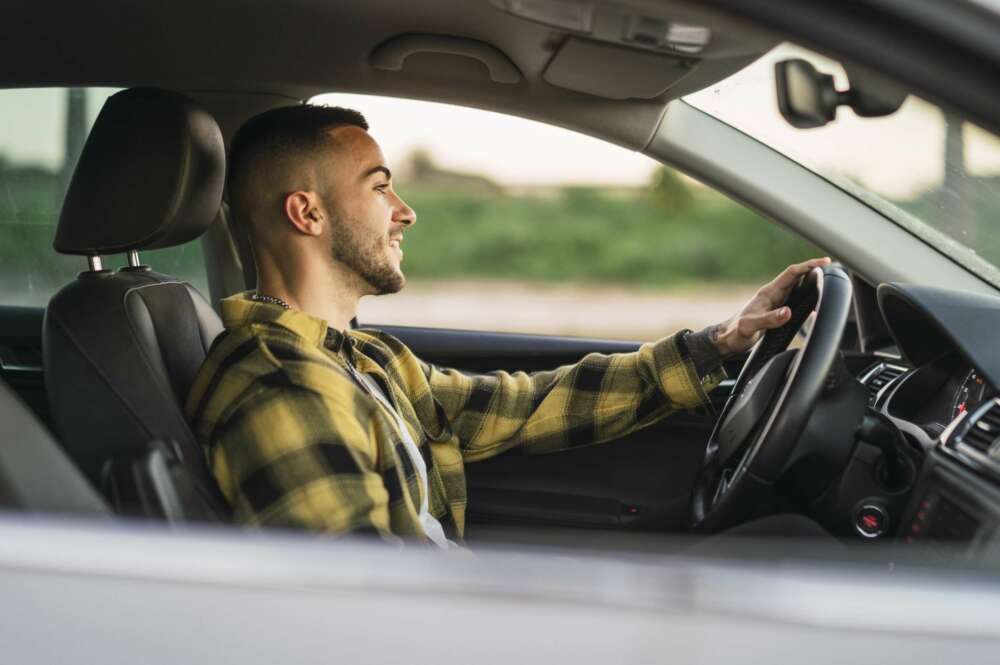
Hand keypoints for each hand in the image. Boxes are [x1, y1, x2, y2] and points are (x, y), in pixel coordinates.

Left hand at [710, 257, 831, 355]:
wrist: (727, 339)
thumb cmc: (736, 332)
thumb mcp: (751, 327)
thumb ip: (770, 319)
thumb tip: (788, 312)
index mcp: (768, 293)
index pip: (791, 274)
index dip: (808, 266)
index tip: (824, 262)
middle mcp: (772, 294)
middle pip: (796, 277)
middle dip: (813, 270)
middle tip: (830, 268)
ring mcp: (775, 302)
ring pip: (796, 287)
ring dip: (810, 282)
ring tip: (825, 281)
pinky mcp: (775, 311)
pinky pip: (794, 300)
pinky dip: (806, 298)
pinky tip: (813, 304)